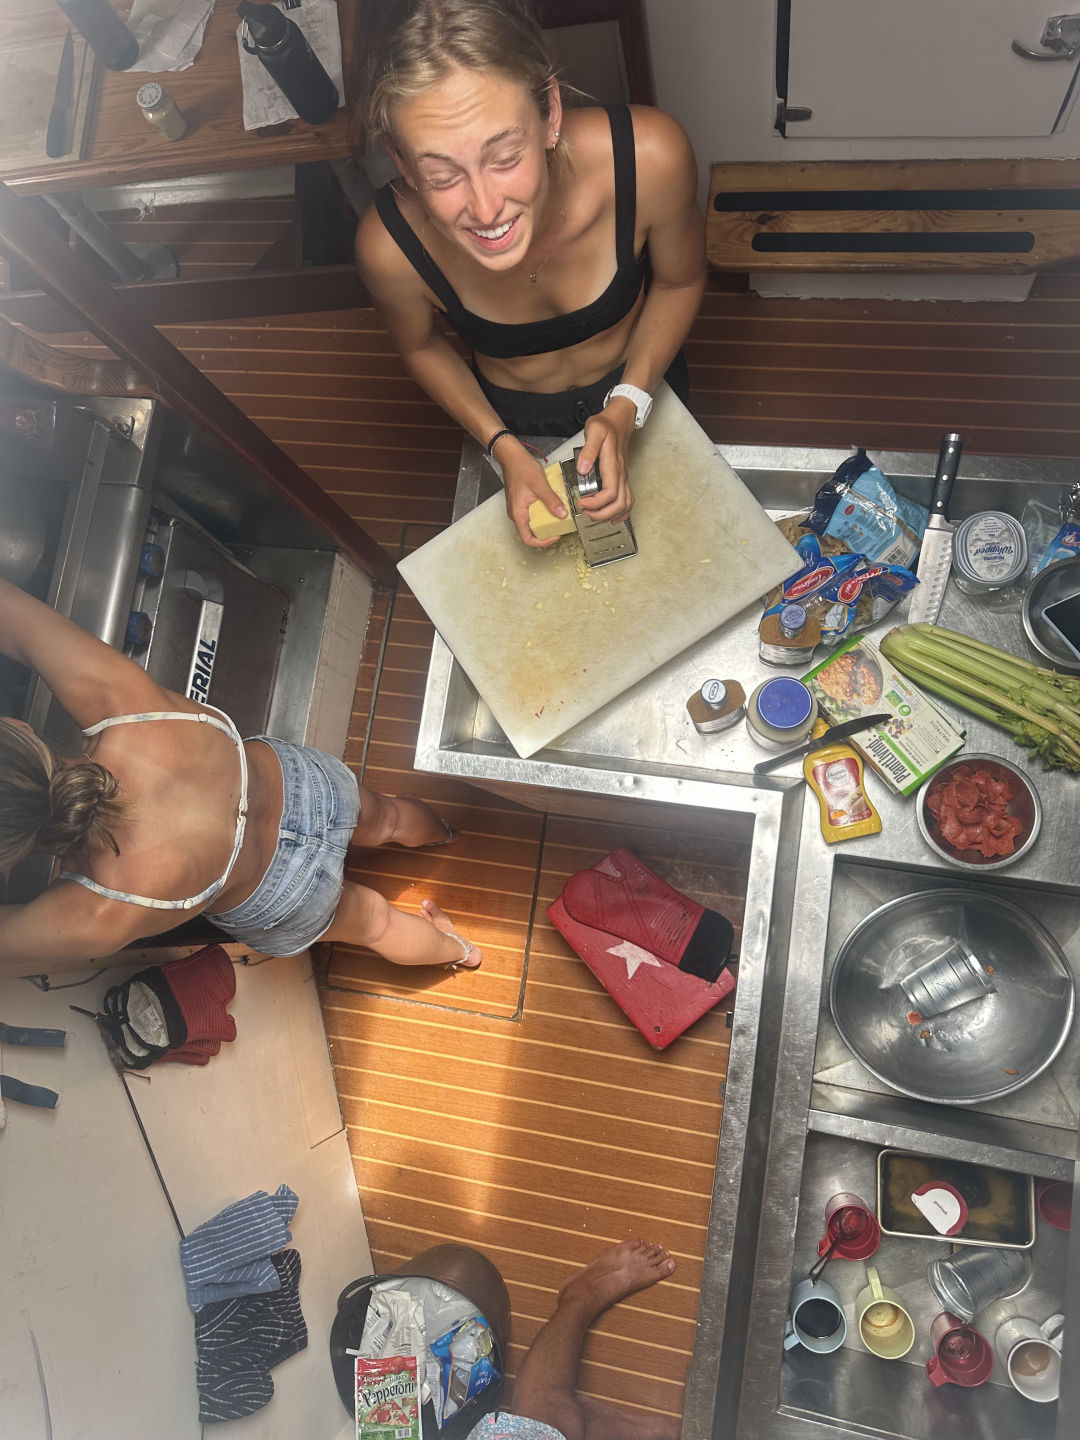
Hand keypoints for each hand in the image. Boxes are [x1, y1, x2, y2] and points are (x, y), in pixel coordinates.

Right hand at [499, 443, 567, 547]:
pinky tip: (550, 505)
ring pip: (531, 523)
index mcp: (518, 514)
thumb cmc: (521, 468)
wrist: (512, 457)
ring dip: (544, 521)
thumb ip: (552, 500)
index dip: (543, 541)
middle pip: (531, 532)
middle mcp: (516, 514)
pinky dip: (542, 513)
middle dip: (546, 531)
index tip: (555, 536)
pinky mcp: (520, 503)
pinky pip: (531, 513)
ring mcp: (517, 509)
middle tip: (559, 526)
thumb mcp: (540, 484)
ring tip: (556, 515)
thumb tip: (562, 514)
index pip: (528, 539)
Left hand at [574, 397, 636, 520]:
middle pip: (619, 504)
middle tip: (586, 513)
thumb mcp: (594, 431)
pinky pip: (628, 499)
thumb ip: (588, 450)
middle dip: (602, 514)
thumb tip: (583, 469)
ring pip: (625, 505)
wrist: (619, 420)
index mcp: (613, 465)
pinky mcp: (622, 478)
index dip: (596, 503)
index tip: (582, 503)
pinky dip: (621, 512)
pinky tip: (611, 516)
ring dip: (610, 515)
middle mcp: (621, 474)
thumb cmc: (606, 425)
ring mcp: (623, 477)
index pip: (610, 493)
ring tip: (594, 515)